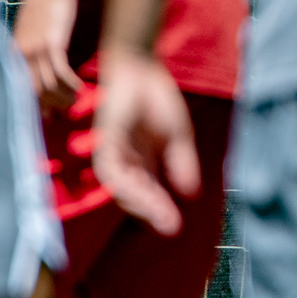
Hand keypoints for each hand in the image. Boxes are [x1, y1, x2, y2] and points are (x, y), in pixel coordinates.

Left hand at [15, 0, 84, 109]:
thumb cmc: (45, 6)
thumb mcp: (34, 31)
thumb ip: (34, 51)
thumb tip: (42, 74)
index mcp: (13, 53)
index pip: (20, 89)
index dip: (36, 106)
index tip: (50, 117)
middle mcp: (20, 54)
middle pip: (34, 92)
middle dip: (51, 105)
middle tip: (67, 110)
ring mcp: (34, 49)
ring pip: (48, 85)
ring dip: (64, 97)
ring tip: (77, 98)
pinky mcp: (51, 43)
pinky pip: (60, 73)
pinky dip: (71, 84)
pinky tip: (81, 87)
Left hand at [93, 47, 198, 235]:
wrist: (141, 69)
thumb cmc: (157, 98)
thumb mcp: (177, 136)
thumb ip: (181, 163)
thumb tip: (190, 193)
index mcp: (144, 161)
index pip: (152, 191)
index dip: (162, 209)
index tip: (176, 225)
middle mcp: (127, 161)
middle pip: (137, 194)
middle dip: (152, 211)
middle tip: (169, 228)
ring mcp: (114, 153)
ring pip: (123, 187)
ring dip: (140, 203)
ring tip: (158, 216)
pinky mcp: (106, 143)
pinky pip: (112, 171)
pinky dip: (126, 184)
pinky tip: (141, 195)